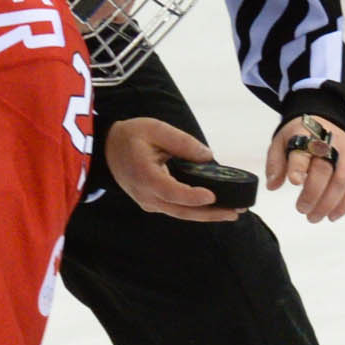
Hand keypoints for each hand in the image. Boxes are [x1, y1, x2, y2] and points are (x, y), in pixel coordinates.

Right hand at [106, 117, 241, 222]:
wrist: (108, 150)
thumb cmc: (131, 137)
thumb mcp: (155, 129)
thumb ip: (182, 142)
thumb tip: (208, 156)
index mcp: (145, 176)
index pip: (172, 192)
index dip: (192, 197)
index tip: (212, 196)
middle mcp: (147, 195)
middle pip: (182, 211)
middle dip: (211, 213)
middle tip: (236, 211)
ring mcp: (150, 203)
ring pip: (182, 214)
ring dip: (207, 215)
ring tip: (232, 212)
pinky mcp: (154, 204)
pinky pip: (177, 210)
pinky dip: (197, 210)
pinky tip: (216, 208)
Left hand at [263, 114, 344, 221]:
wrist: (330, 121)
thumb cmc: (302, 136)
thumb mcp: (282, 141)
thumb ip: (275, 163)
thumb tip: (272, 186)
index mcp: (307, 134)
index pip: (303, 151)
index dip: (299, 167)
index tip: (294, 181)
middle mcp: (330, 142)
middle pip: (324, 170)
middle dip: (313, 194)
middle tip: (301, 209)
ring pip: (341, 182)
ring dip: (328, 204)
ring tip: (314, 217)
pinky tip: (332, 216)